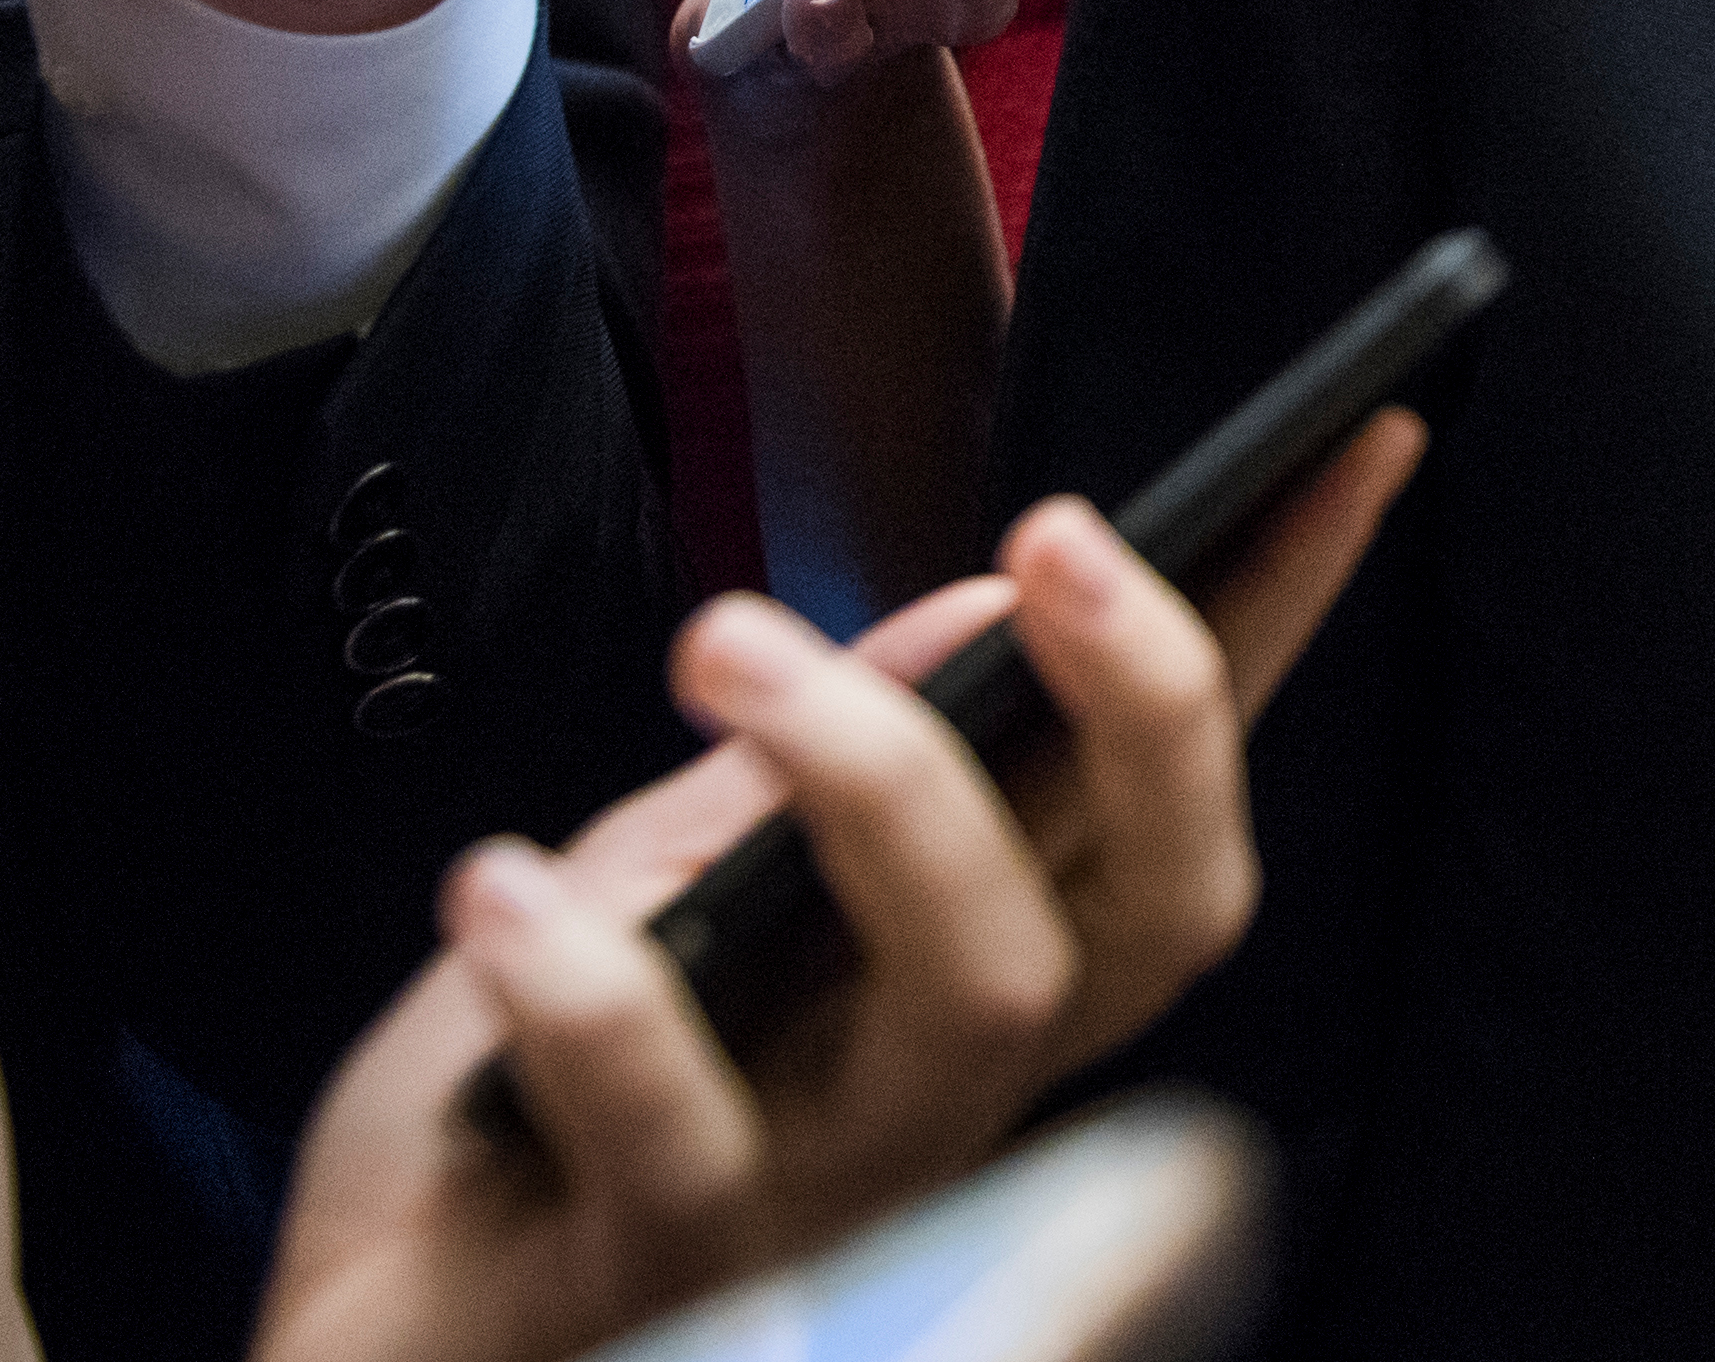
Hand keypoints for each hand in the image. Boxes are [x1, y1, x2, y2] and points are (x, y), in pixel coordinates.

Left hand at [251, 431, 1420, 1361]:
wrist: (359, 1337)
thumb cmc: (528, 1107)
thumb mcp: (679, 876)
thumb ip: (821, 760)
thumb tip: (983, 603)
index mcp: (972, 971)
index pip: (1173, 791)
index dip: (1285, 625)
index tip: (1355, 442)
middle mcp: (948, 1085)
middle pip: (1154, 912)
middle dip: (1148, 704)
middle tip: (1050, 536)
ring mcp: (833, 1185)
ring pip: (974, 993)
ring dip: (876, 780)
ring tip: (726, 639)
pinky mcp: (668, 1265)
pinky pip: (675, 1123)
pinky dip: (595, 984)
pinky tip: (507, 885)